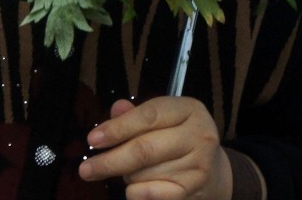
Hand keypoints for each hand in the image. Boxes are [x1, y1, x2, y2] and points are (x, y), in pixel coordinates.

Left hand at [80, 97, 232, 199]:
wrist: (215, 173)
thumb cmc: (180, 141)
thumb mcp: (165, 120)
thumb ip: (137, 114)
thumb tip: (115, 109)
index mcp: (189, 109)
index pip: (149, 115)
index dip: (118, 127)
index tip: (93, 139)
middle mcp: (199, 135)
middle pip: (144, 149)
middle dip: (110, 161)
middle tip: (86, 170)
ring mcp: (198, 164)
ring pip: (143, 174)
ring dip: (127, 176)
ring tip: (132, 172)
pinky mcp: (193, 189)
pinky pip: (150, 194)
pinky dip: (135, 193)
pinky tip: (137, 187)